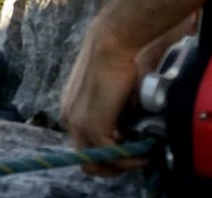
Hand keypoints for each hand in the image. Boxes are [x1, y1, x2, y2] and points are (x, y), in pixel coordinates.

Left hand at [60, 20, 146, 175]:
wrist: (112, 45)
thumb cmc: (120, 62)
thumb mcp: (115, 95)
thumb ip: (118, 115)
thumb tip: (135, 133)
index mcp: (72, 110)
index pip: (84, 145)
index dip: (108, 154)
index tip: (131, 151)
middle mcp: (69, 118)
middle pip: (86, 160)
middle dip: (113, 166)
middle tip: (137, 160)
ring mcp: (77, 122)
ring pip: (95, 162)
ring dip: (122, 165)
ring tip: (143, 157)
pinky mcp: (92, 124)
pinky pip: (110, 155)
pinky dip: (128, 159)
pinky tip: (143, 153)